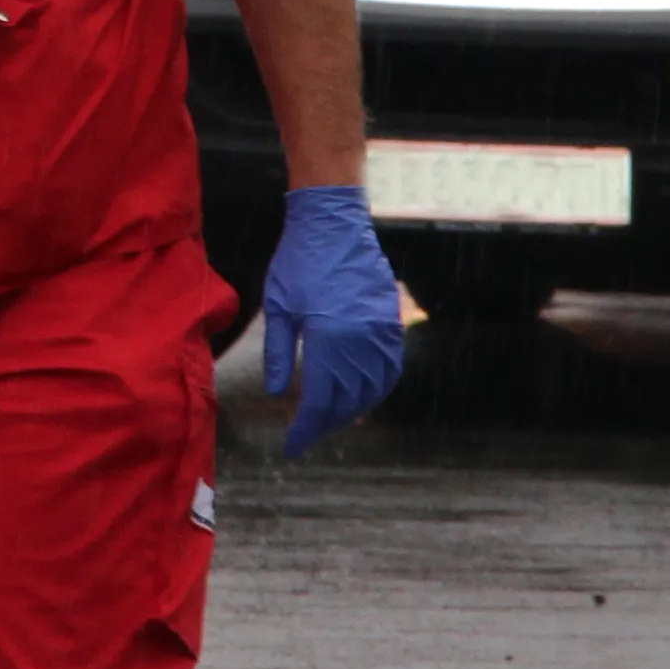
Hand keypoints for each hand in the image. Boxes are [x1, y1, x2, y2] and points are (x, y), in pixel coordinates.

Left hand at [255, 184, 406, 455]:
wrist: (333, 222)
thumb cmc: (298, 261)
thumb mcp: (278, 307)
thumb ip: (279, 354)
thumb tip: (278, 393)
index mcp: (328, 339)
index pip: (319, 401)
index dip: (305, 429)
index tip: (291, 446)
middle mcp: (361, 340)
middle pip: (347, 400)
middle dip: (326, 422)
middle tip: (306, 432)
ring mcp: (381, 330)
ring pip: (373, 388)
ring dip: (353, 409)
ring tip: (331, 418)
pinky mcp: (391, 320)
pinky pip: (390, 367)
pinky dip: (376, 387)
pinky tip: (361, 393)